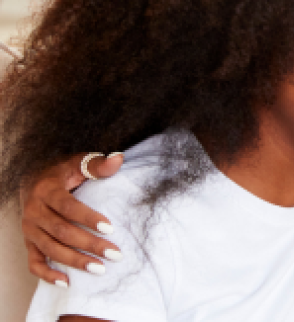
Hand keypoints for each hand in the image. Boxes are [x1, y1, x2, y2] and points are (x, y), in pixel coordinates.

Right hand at [20, 152, 123, 286]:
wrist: (32, 180)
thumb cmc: (62, 172)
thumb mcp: (77, 163)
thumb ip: (97, 164)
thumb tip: (118, 158)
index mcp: (46, 191)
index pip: (67, 207)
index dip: (88, 217)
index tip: (110, 228)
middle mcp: (34, 211)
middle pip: (61, 231)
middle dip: (89, 244)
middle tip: (114, 254)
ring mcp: (30, 229)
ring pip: (50, 249)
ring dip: (74, 261)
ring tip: (100, 269)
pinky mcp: (29, 242)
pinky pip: (34, 262)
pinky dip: (47, 274)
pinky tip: (66, 282)